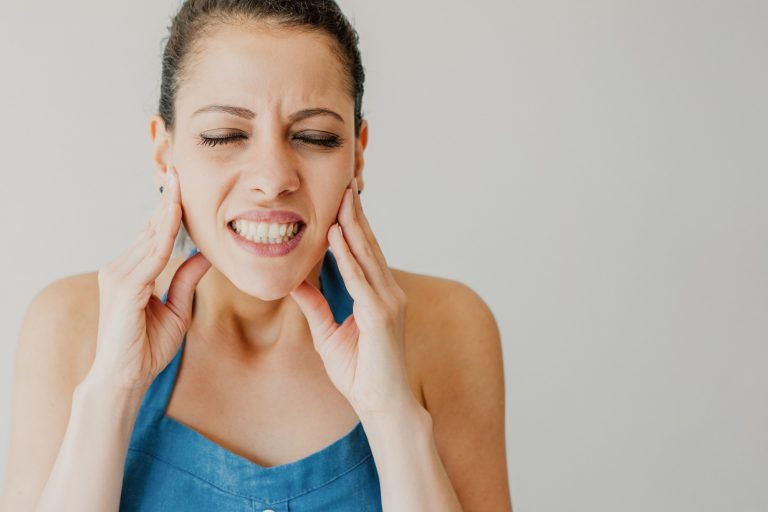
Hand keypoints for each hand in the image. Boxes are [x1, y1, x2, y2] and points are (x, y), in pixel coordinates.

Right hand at [87, 166, 210, 390]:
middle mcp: (121, 267)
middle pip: (152, 226)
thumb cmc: (147, 348)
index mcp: (132, 271)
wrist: (125, 380)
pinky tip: (176, 213)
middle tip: (182, 165)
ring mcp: (119, 275)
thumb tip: (207, 253)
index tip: (185, 182)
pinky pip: (151, 255)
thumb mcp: (178, 309)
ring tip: (182, 178)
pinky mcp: (124, 287)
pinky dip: (165, 233)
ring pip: (152, 235)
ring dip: (168, 206)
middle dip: (168, 197)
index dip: (171, 207)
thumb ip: (187, 280)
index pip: (156, 232)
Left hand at [290, 178, 419, 417]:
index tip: (341, 200)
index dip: (353, 225)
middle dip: (355, 214)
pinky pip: (360, 279)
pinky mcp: (381, 316)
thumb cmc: (361, 373)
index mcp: (379, 295)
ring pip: (366, 255)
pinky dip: (347, 256)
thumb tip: (295, 283)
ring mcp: (388, 302)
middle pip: (368, 246)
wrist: (382, 405)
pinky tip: (336, 235)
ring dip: (352, 225)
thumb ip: (315, 306)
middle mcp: (388, 293)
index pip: (364, 253)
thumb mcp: (329, 333)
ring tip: (342, 197)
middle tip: (345, 182)